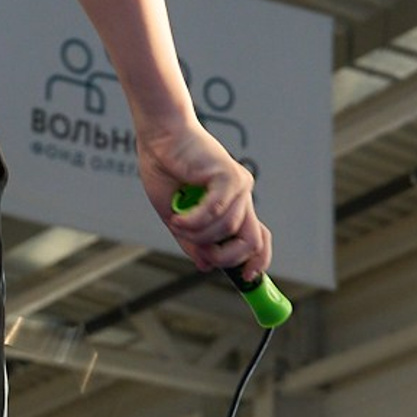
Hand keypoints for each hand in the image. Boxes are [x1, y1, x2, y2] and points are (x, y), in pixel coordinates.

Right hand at [136, 122, 267, 279]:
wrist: (159, 137)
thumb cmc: (165, 169)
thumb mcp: (176, 217)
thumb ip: (192, 241)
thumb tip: (205, 266)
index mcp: (232, 206)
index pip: (258, 239)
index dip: (257, 262)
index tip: (247, 279)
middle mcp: (241, 196)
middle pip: (253, 242)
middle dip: (228, 258)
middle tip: (202, 256)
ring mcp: (238, 185)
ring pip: (228, 230)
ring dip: (198, 235)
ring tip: (177, 223)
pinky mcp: (229, 175)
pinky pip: (217, 212)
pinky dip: (195, 221)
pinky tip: (178, 218)